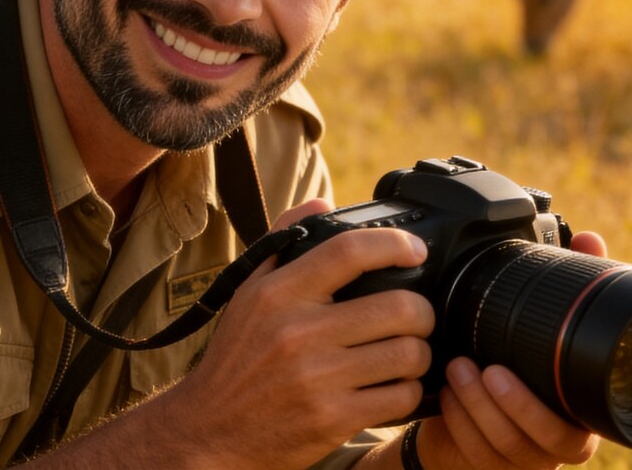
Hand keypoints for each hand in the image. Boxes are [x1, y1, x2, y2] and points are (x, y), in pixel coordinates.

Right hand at [146, 197, 437, 469]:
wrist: (210, 429)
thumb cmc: (235, 358)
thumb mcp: (247, 293)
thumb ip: (283, 242)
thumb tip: (322, 203)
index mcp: (277, 293)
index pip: (349, 251)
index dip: (395, 245)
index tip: (415, 251)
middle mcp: (297, 332)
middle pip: (398, 307)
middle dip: (421, 311)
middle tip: (415, 317)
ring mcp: (318, 378)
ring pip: (408, 354)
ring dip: (418, 353)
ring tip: (405, 353)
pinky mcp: (334, 419)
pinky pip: (400, 397)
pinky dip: (407, 391)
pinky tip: (392, 387)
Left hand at [406, 229, 609, 468]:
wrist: (470, 409)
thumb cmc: (514, 363)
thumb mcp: (537, 324)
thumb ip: (567, 285)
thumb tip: (591, 239)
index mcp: (580, 409)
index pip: (589, 418)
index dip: (551, 401)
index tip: (509, 368)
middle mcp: (558, 439)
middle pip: (553, 439)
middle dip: (514, 405)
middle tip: (484, 370)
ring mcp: (525, 457)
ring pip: (510, 447)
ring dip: (479, 408)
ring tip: (456, 373)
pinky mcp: (490, 465)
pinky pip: (479, 454)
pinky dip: (460, 424)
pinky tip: (445, 398)